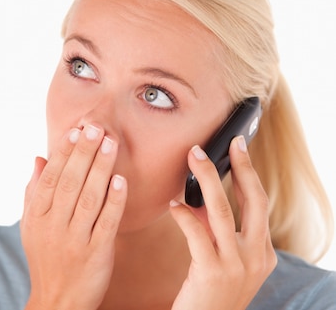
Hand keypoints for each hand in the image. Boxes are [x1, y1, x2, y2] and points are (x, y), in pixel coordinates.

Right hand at [21, 124, 127, 309]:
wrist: (57, 301)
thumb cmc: (45, 258)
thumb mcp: (30, 226)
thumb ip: (34, 191)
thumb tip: (39, 158)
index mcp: (37, 216)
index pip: (51, 178)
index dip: (63, 153)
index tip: (76, 131)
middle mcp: (54, 225)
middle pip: (70, 183)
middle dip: (84, 153)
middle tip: (96, 128)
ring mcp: (75, 239)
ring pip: (89, 198)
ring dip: (101, 169)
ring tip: (110, 144)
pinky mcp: (97, 253)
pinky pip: (107, 222)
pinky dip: (113, 201)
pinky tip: (120, 180)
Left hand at [169, 136, 276, 309]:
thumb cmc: (210, 295)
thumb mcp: (223, 263)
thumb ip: (217, 234)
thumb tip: (200, 201)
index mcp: (263, 254)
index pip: (259, 205)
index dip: (249, 175)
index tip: (238, 149)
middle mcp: (256, 258)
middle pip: (253, 202)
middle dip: (241, 168)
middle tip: (229, 142)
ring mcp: (237, 266)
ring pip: (223, 211)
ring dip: (206, 180)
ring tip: (193, 157)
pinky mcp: (212, 273)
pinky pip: (197, 234)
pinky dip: (184, 215)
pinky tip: (173, 204)